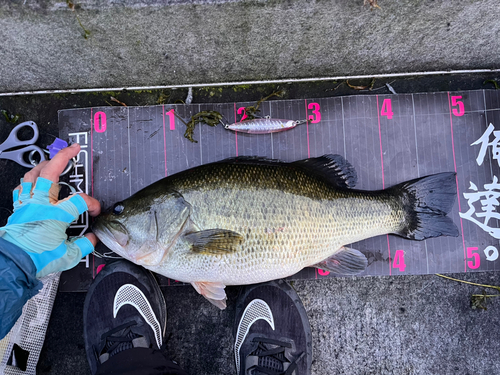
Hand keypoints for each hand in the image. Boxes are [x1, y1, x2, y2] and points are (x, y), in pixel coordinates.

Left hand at [0, 143, 100, 276]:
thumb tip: (91, 239)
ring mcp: (27, 204)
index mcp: (56, 214)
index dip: (92, 203)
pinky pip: (21, 189)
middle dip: (64, 157)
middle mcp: (41, 204)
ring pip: (32, 175)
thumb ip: (84, 245)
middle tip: (73, 150)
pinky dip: (28, 182)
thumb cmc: (35, 258)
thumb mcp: (68, 256)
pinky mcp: (19, 209)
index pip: (81, 200)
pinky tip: (32, 181)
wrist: (12, 264)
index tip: (94, 211)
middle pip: (51, 172)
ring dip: (43, 164)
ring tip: (52, 160)